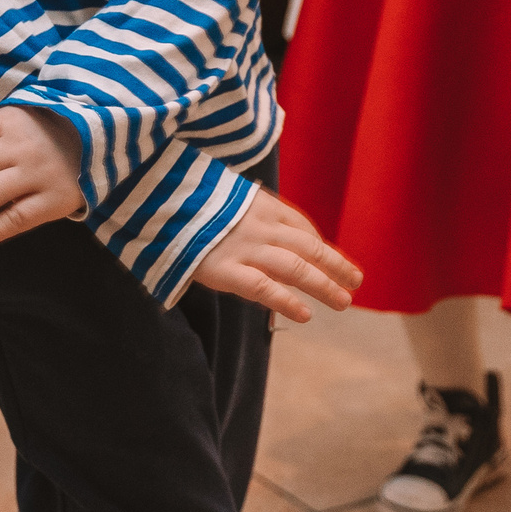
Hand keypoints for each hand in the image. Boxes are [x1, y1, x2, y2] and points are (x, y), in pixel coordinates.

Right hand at [191, 188, 362, 321]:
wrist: (154, 197)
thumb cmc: (187, 201)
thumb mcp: (223, 196)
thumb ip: (245, 214)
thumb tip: (265, 234)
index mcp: (259, 204)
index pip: (301, 226)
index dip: (321, 245)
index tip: (333, 261)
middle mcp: (259, 225)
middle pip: (308, 247)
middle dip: (335, 265)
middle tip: (356, 282)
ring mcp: (243, 247)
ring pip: (295, 268)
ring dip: (323, 285)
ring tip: (343, 302)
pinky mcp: (223, 269)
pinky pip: (264, 288)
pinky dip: (287, 301)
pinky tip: (306, 315)